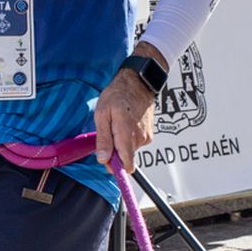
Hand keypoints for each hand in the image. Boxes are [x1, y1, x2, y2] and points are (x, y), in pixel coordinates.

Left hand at [95, 44, 163, 172]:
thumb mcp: (102, 114)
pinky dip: (128, 137)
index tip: (107, 161)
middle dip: (114, 150)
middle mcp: (139, 138)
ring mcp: (146, 137)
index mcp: (127, 134)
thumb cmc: (118, 94)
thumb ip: (103, 139)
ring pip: (129, 150)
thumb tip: (103, 159)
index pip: (127, 165)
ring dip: (121, 142)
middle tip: (107, 132)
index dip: (115, 167)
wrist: (138, 83)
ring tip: (116, 123)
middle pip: (125, 158)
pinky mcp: (149, 135)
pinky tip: (125, 123)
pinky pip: (135, 143)